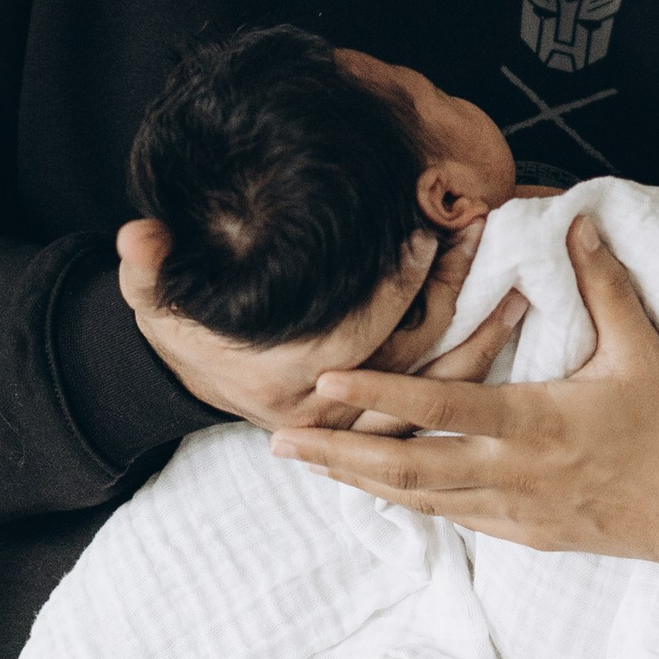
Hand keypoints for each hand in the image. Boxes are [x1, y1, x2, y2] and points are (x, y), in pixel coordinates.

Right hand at [118, 216, 509, 434]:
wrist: (197, 375)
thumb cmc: (185, 327)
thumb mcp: (154, 297)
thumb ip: (147, 266)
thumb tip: (138, 232)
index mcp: (280, 383)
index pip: (353, 339)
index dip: (391, 290)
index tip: (424, 238)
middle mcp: (326, 413)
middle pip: (409, 363)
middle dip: (451, 299)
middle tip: (482, 238)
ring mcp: (359, 425)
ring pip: (435, 395)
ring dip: (481, 340)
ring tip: (520, 288)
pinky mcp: (379, 425)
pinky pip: (440, 405)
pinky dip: (474, 367)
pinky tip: (505, 325)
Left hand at [272, 217, 658, 567]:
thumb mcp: (641, 351)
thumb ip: (602, 285)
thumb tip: (575, 223)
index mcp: (536, 424)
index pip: (442, 409)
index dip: (380, 396)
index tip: (327, 382)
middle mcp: (513, 474)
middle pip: (406, 469)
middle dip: (338, 454)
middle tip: (280, 439)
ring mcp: (515, 513)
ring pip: (420, 501)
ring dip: (360, 480)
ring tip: (310, 463)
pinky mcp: (525, 535)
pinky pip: (452, 518)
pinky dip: (408, 502)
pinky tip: (379, 490)